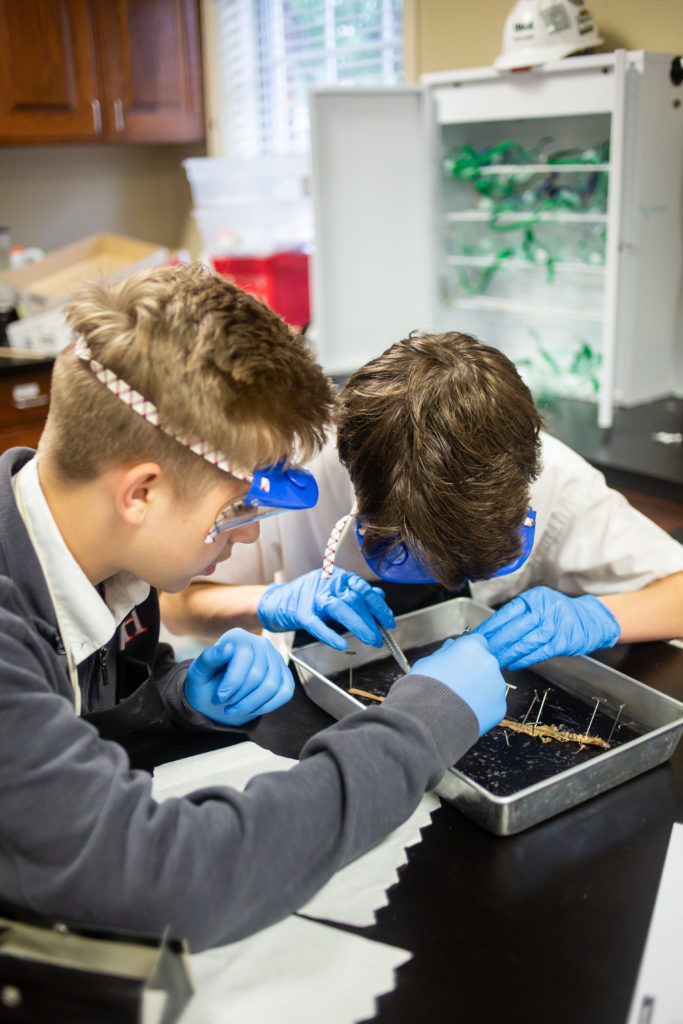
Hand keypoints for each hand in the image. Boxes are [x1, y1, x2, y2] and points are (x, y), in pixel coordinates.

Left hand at [185, 628, 294, 725]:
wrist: (219, 696)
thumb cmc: (207, 682)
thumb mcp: (199, 672)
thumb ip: (209, 658)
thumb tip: (228, 647)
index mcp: (239, 637)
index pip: (244, 658)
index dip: (231, 682)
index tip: (218, 698)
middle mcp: (261, 643)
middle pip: (258, 675)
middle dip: (239, 696)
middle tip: (225, 703)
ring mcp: (275, 658)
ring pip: (272, 686)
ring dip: (251, 704)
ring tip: (235, 709)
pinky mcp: (285, 674)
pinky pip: (285, 692)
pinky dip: (266, 707)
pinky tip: (251, 709)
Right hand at [257, 568, 394, 650]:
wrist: (275, 601)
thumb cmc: (306, 598)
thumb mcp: (333, 591)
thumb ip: (355, 594)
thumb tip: (379, 598)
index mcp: (337, 577)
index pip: (362, 588)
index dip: (378, 605)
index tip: (389, 621)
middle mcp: (326, 583)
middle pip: (353, 599)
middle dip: (371, 619)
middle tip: (380, 637)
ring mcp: (312, 597)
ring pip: (339, 608)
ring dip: (358, 624)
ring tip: (371, 639)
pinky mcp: (300, 612)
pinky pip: (316, 624)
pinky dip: (329, 634)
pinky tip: (341, 644)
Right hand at [412, 633, 506, 734]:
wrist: (428, 720)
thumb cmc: (424, 689)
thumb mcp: (428, 662)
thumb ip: (444, 653)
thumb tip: (450, 647)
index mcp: (471, 647)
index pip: (477, 642)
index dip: (466, 652)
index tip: (458, 662)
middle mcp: (489, 663)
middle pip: (484, 663)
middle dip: (473, 671)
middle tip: (456, 684)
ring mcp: (497, 686)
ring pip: (489, 684)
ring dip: (478, 689)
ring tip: (458, 701)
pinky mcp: (500, 707)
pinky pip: (491, 704)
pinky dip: (482, 707)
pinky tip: (465, 712)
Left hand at [472, 586, 620, 669]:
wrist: (591, 618)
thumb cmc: (559, 613)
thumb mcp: (539, 605)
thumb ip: (519, 615)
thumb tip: (491, 631)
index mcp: (534, 598)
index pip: (507, 613)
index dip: (491, 627)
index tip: (477, 637)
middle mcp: (544, 609)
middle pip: (514, 628)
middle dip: (495, 642)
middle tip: (481, 652)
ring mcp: (554, 626)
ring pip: (525, 642)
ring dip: (507, 654)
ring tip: (494, 660)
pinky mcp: (562, 642)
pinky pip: (538, 652)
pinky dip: (523, 660)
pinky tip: (512, 663)